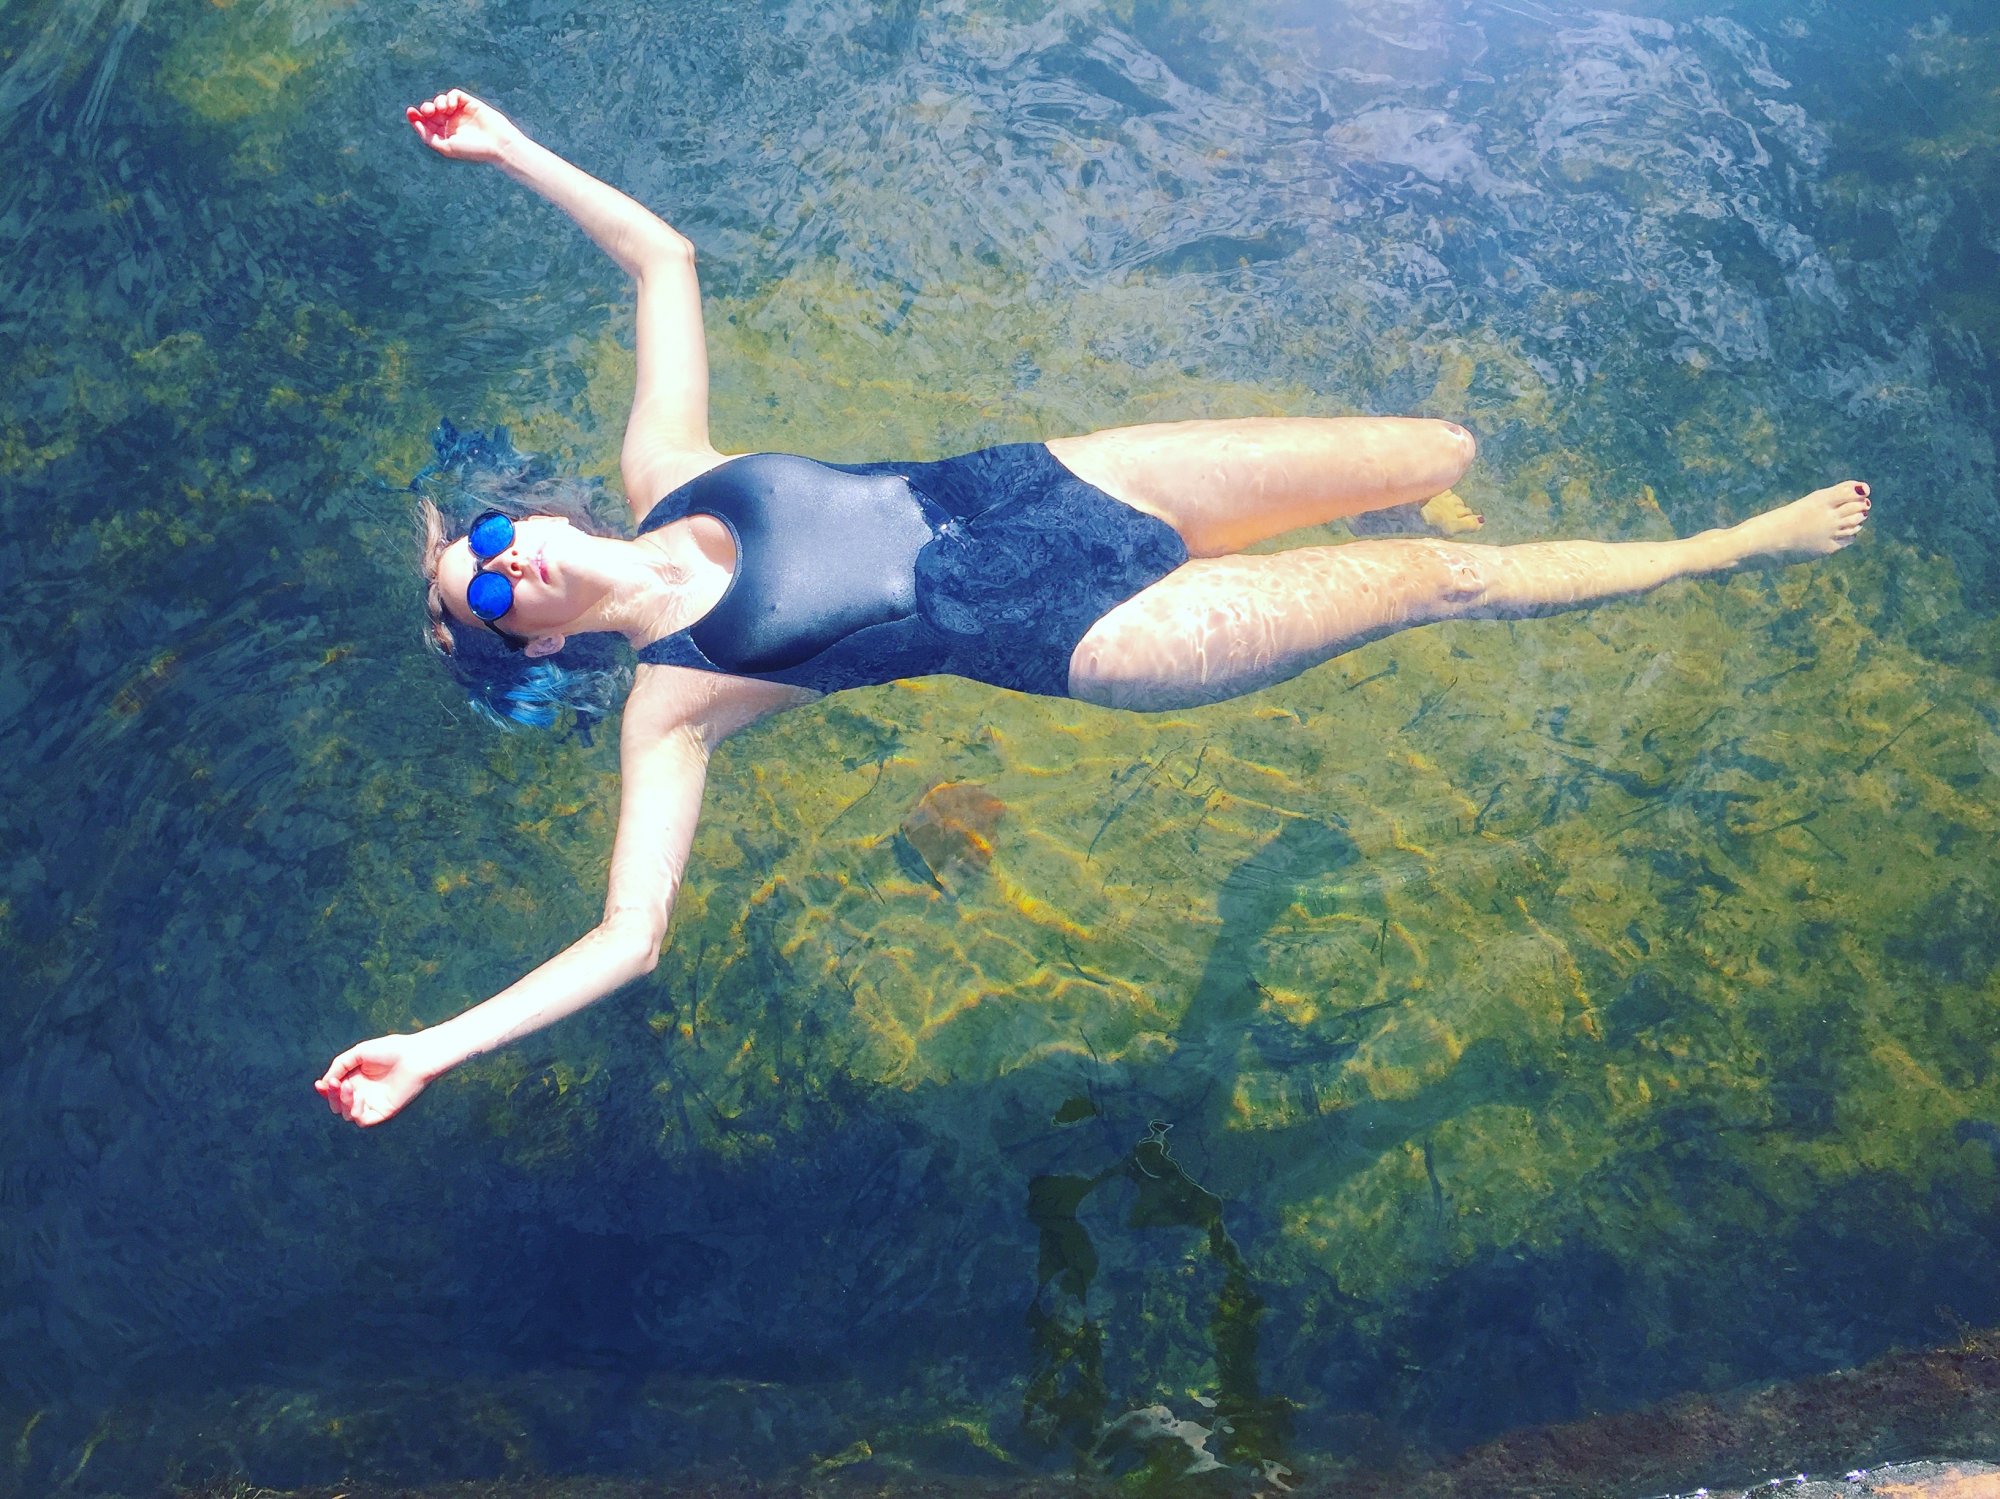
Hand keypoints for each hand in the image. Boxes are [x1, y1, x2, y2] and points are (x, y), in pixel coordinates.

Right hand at [316, 1032, 448, 1126]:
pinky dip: (355, 1111)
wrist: (415, 1055)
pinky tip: (359, 1096)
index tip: (319, 1084)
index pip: (336, 1091)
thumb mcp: (358, 1053)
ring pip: (347, 1114)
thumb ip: (339, 1066)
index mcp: (358, 1079)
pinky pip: (363, 1120)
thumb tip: (323, 1083)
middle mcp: (365, 1093)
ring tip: (349, 1087)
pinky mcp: (384, 1112)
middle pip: (338, 1105)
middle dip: (331, 1096)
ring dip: (343, 1102)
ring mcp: (374, 1103)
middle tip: (335, 1084)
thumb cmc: (391, 1050)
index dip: (325, 1090)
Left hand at [405, 89, 521, 164]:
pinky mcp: (470, 103)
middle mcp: (452, 123)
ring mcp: (461, 112)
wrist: (497, 144)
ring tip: (444, 109)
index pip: (426, 123)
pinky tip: (452, 106)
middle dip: (427, 108)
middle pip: (432, 110)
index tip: (410, 112)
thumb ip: (428, 136)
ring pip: (441, 100)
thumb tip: (415, 122)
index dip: (416, 117)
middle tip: (429, 111)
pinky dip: (450, 97)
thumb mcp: (446, 147)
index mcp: (445, 135)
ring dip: (438, 102)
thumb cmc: (473, 150)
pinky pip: (454, 95)